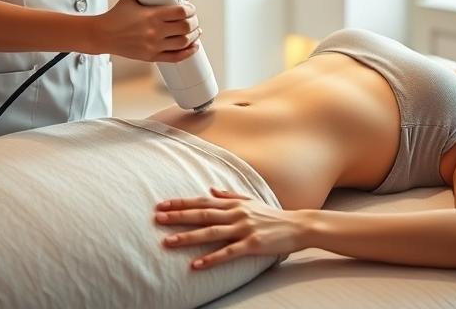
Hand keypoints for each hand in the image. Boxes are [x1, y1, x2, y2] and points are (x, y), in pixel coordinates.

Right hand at [92, 0, 200, 61]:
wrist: (102, 34)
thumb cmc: (116, 15)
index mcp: (152, 15)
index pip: (181, 12)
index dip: (191, 10)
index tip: (191, 8)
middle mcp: (155, 31)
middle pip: (186, 27)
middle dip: (194, 22)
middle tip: (194, 19)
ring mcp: (154, 46)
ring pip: (183, 42)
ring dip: (194, 36)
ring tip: (196, 31)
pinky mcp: (151, 57)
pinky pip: (175, 57)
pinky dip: (188, 52)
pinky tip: (193, 46)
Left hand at [155, 188, 306, 269]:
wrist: (297, 225)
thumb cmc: (272, 215)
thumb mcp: (250, 201)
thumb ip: (229, 196)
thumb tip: (211, 190)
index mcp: (233, 204)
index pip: (202, 202)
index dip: (181, 203)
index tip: (162, 205)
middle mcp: (236, 213)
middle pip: (202, 215)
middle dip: (178, 217)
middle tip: (157, 219)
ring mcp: (244, 228)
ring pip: (211, 233)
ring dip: (189, 237)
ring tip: (169, 242)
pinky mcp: (252, 244)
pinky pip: (228, 252)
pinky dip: (211, 258)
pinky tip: (196, 264)